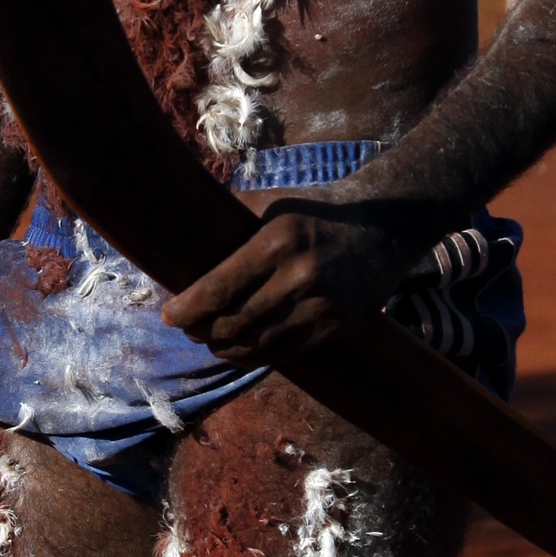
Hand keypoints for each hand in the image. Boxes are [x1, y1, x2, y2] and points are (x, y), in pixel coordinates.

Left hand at [159, 196, 429, 362]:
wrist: (387, 223)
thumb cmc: (319, 209)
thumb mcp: (274, 200)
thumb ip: (231, 215)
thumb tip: (184, 231)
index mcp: (278, 241)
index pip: (219, 288)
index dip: (188, 308)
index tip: (168, 315)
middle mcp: (300, 276)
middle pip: (235, 322)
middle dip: (202, 331)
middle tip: (188, 328)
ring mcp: (323, 305)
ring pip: (259, 345)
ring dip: (226, 349)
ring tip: (211, 342)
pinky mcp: (340, 325)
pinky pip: (288, 352)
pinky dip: (257, 357)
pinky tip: (241, 351)